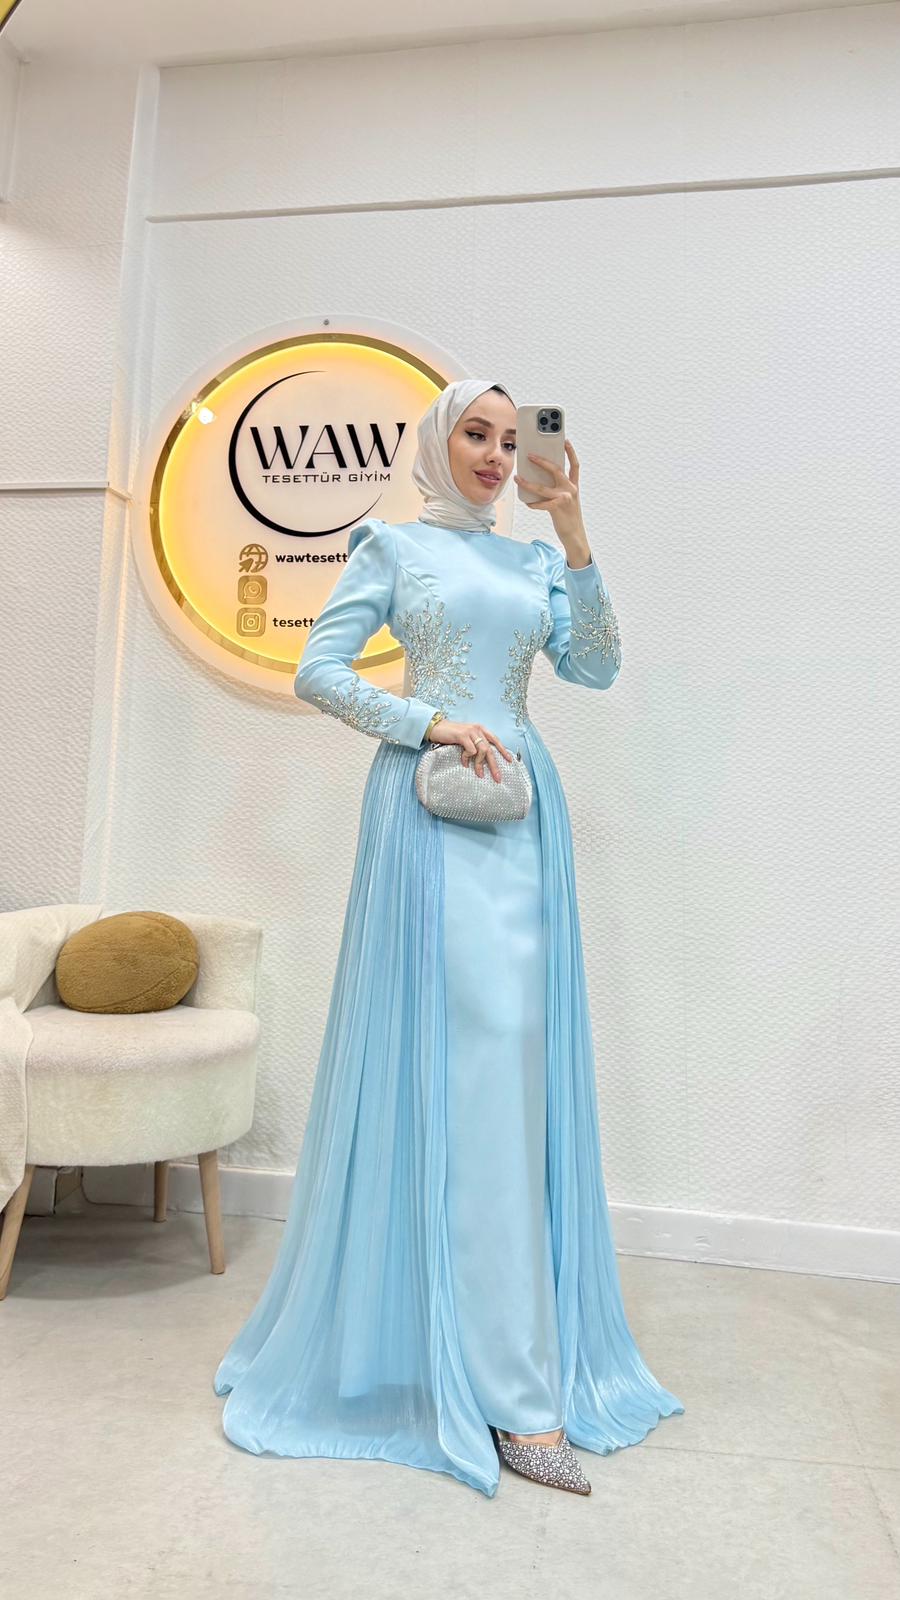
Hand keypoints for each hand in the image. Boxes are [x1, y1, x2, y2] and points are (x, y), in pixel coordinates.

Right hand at [427, 719, 512, 782]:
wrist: (437, 728)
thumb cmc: (451, 735)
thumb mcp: (467, 738)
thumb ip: (475, 744)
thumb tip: (483, 759)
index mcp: (481, 730)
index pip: (495, 740)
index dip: (503, 750)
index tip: (509, 761)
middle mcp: (478, 729)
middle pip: (490, 749)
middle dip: (495, 765)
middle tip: (497, 777)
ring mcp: (471, 732)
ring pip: (483, 751)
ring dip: (480, 765)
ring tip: (479, 774)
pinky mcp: (463, 735)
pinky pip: (471, 750)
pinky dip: (468, 758)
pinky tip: (464, 763)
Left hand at [514, 439, 590, 562]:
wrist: (574, 534)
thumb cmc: (568, 516)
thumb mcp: (566, 499)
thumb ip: (557, 488)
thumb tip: (538, 479)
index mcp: (574, 485)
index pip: (574, 464)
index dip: (570, 452)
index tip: (565, 440)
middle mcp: (571, 489)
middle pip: (556, 469)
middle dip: (541, 461)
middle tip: (529, 455)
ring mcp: (565, 498)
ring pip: (542, 487)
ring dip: (527, 483)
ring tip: (518, 478)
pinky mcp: (558, 507)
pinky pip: (541, 503)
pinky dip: (532, 503)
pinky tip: (526, 502)